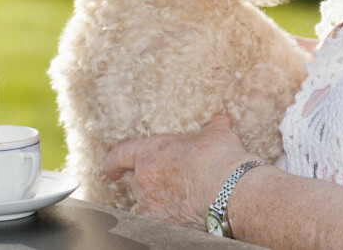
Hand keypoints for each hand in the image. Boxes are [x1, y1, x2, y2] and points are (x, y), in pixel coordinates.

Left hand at [102, 115, 258, 228]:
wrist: (229, 190)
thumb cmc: (220, 158)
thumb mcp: (216, 134)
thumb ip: (213, 127)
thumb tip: (221, 118)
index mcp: (151, 153)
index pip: (120, 156)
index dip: (113, 163)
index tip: (112, 171)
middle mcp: (145, 180)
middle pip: (138, 185)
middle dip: (153, 186)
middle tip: (173, 186)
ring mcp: (152, 205)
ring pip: (147, 207)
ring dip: (158, 205)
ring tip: (181, 204)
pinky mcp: (162, 225)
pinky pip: (158, 223)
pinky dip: (168, 221)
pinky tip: (184, 219)